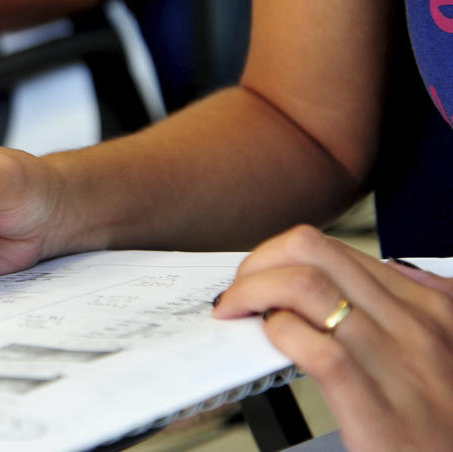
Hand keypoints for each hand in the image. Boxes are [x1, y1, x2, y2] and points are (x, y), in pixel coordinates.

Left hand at [214, 226, 452, 449]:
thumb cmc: (440, 422)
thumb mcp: (442, 353)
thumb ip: (412, 309)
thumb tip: (390, 268)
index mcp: (428, 307)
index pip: (330, 249)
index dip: (279, 259)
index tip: (259, 280)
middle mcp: (416, 325)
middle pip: (311, 251)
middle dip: (258, 264)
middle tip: (239, 295)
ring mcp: (400, 364)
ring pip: (306, 286)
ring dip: (252, 293)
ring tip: (238, 316)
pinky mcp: (380, 411)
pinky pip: (319, 350)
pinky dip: (281, 334)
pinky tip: (272, 343)